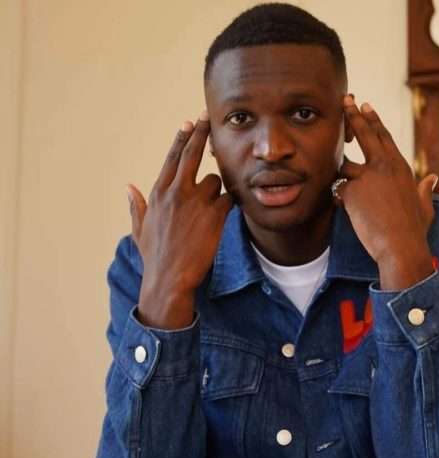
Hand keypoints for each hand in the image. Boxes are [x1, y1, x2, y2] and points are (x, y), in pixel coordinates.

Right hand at [127, 113, 232, 328]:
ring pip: (215, 181)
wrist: (169, 279)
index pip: (172, 158)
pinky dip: (230, 204)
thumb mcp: (139, 230)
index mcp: (158, 193)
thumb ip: (136, 206)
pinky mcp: (214, 215)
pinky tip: (227, 214)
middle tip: (209, 119)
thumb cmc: (154, 257)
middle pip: (191, 154)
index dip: (182, 138)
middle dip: (201, 133)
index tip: (188, 122)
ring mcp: (195, 202)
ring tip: (211, 212)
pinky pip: (228, 199)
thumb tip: (129, 187)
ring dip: (217, 191)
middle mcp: (175, 192)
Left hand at [336, 96, 437, 289]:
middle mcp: (384, 166)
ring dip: (339, 169)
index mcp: (401, 167)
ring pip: (344, 164)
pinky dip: (337, 196)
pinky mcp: (351, 191)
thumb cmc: (414, 230)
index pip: (384, 137)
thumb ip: (426, 190)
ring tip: (335, 171)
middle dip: (352, 115)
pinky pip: (337, 188)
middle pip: (364, 133)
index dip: (374, 120)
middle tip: (344, 101)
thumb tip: (433, 178)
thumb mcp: (425, 206)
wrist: (401, 246)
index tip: (365, 106)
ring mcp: (367, 177)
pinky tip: (339, 204)